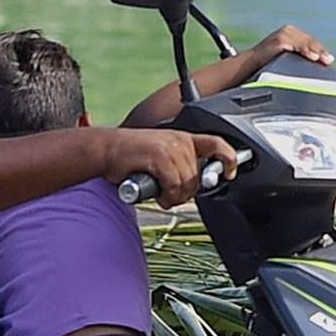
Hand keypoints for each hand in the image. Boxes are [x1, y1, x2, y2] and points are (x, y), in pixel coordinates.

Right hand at [101, 124, 237, 204]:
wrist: (105, 149)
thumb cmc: (130, 156)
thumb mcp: (161, 154)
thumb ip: (179, 164)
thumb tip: (195, 185)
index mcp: (183, 138)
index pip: (217, 143)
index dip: (229, 158)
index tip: (230, 173)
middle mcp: (180, 141)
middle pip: (199, 175)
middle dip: (189, 192)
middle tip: (173, 197)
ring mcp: (170, 148)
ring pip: (187, 183)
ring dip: (176, 197)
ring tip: (164, 197)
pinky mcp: (158, 157)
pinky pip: (173, 184)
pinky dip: (167, 195)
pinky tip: (160, 197)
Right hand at [244, 26, 333, 71]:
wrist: (248, 65)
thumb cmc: (268, 64)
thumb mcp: (287, 58)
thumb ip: (299, 58)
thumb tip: (319, 65)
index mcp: (292, 33)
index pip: (311, 42)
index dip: (321, 51)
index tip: (329, 61)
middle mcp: (288, 30)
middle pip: (310, 41)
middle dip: (320, 51)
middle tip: (329, 61)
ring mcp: (283, 34)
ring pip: (304, 42)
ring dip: (315, 50)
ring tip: (321, 59)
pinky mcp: (278, 39)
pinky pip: (295, 44)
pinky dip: (304, 50)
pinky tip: (312, 57)